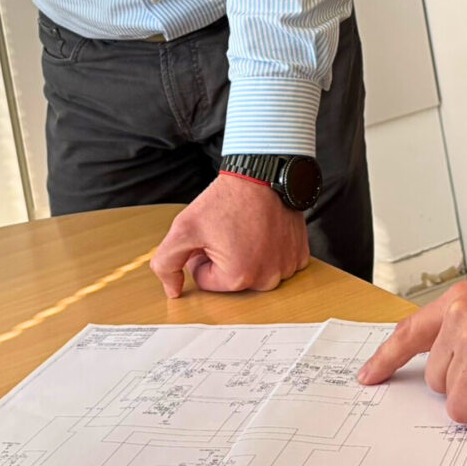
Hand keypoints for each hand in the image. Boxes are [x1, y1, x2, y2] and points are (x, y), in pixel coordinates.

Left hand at [151, 172, 309, 297]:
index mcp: (238, 278)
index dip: (202, 255)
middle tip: (228, 230)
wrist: (262, 174)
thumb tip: (173, 291)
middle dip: (226, 258)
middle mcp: (267, 279)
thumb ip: (167, 264)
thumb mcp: (184, 228)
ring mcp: (287, 267)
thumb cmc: (226, 199)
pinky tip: (265, 230)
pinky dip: (270, 250)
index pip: (206, 279)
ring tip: (247, 228)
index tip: (211, 234)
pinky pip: (277, 263)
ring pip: (255, 271)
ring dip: (248, 254)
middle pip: (232, 279)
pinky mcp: (299, 255)